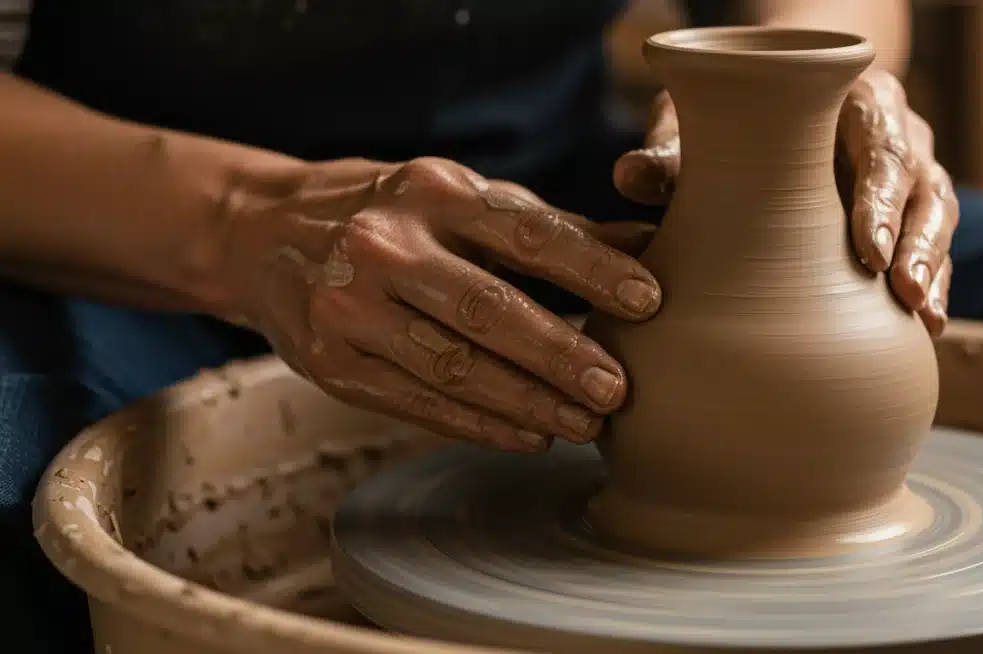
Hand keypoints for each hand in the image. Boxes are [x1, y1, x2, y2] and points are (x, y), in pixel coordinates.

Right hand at [222, 157, 660, 451]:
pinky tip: (531, 437)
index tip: (649, 301)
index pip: (525, 233)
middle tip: (618, 391)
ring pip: (452, 366)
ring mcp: (350, 307)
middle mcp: (385, 245)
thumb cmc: (397, 215)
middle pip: (486, 308)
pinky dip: (481, 425)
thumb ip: (550, 228)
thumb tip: (652, 247)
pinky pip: (418, 402)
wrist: (268, 235)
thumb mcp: (464, 199)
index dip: (591, 268)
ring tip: (584, 425)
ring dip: (527, 403)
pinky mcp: (330, 363)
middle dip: (560, 354)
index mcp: (433, 191)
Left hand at [613, 70, 957, 335]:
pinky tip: (925, 327)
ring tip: (925, 317)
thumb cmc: (742, 123)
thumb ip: (677, 152)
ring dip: (933, 266)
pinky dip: (933, 283)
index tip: (868, 247)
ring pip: (939, 215)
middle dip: (915, 238)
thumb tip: (628, 178)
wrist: (780, 112)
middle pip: (922, 182)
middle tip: (900, 288)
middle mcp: (898, 133)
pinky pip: (936, 246)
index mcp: (856, 103)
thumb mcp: (711, 127)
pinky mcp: (912, 214)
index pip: (881, 142)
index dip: (880, 195)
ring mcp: (914, 174)